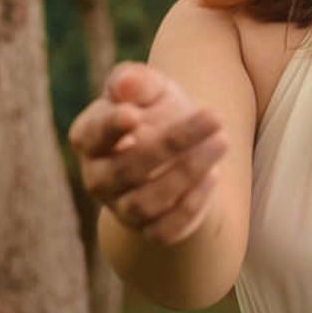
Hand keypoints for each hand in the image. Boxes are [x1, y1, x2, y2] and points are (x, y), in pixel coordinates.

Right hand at [68, 61, 227, 244]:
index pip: (92, 135)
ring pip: (147, 201)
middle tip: (214, 116)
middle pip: (128, 168)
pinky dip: (190, 205)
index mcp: (89, 139)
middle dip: (173, 142)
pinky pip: (166, 229)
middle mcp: (99, 179)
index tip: (134, 114)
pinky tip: (213, 176)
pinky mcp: (151, 231)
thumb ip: (136, 81)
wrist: (180, 152)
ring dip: (188, 172)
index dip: (110, 127)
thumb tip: (124, 85)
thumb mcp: (151, 89)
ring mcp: (122, 208)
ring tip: (222, 141)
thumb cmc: (157, 112)